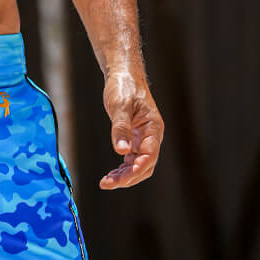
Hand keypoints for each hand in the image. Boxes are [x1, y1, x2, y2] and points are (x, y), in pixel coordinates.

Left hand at [98, 71, 163, 189]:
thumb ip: (121, 128)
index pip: (150, 156)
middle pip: (145, 165)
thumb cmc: (124, 87)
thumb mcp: (120, 106)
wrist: (124, 76)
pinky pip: (131, 160)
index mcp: (153, 129)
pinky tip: (110, 175)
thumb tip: (121, 151)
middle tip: (108, 183)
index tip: (121, 179)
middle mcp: (151, 137)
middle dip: (129, 177)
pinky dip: (122, 169)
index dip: (137, 170)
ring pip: (138, 165)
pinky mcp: (135, 139)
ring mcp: (144, 139)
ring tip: (106, 182)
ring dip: (125, 176)